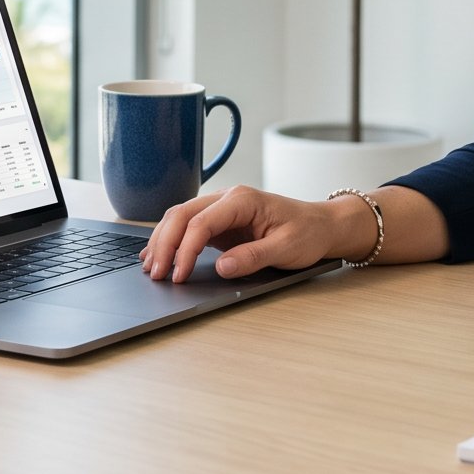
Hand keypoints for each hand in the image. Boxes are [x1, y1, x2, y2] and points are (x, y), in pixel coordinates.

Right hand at [138, 186, 374, 281]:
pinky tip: (159, 255)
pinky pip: (188, 227)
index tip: (178, 274)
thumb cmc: (308, 233)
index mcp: (242, 200)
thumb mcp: (287, 248)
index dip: (185, 249)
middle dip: (164, 244)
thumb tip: (223, 267)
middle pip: (182, 215)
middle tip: (156, 273)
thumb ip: (253, 256)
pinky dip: (171, 240)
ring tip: (151, 267)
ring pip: (180, 218)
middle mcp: (228, 199)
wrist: (322, 225)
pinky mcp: (220, 222)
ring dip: (162, 240)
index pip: (202, 222)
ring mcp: (222, 209)